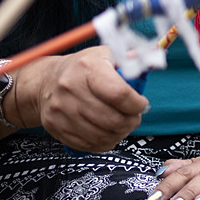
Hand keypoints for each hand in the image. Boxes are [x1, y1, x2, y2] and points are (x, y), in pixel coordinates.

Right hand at [19, 48, 145, 151]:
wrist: (46, 81)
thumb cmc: (83, 69)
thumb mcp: (106, 55)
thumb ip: (130, 61)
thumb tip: (152, 62)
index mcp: (87, 68)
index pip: (119, 94)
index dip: (137, 104)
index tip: (142, 104)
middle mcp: (71, 89)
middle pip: (112, 119)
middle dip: (131, 122)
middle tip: (134, 117)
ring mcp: (61, 110)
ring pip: (102, 135)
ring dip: (120, 133)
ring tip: (123, 124)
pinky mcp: (56, 126)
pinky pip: (89, 144)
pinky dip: (105, 142)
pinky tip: (109, 132)